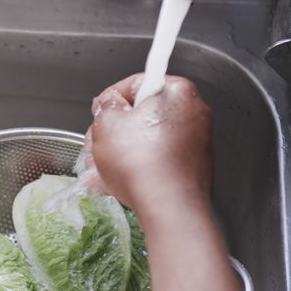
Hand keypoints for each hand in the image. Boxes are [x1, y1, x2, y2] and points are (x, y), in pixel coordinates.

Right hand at [79, 74, 239, 290]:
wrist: (169, 209)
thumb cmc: (140, 162)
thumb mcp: (107, 123)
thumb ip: (106, 104)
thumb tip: (110, 102)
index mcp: (177, 92)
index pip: (137, 82)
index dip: (110, 99)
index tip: (98, 113)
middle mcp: (193, 113)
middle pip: (141, 114)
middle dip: (112, 131)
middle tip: (94, 144)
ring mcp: (195, 143)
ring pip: (146, 140)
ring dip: (118, 153)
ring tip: (96, 170)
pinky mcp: (192, 169)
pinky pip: (157, 160)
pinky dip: (136, 168)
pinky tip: (111, 183)